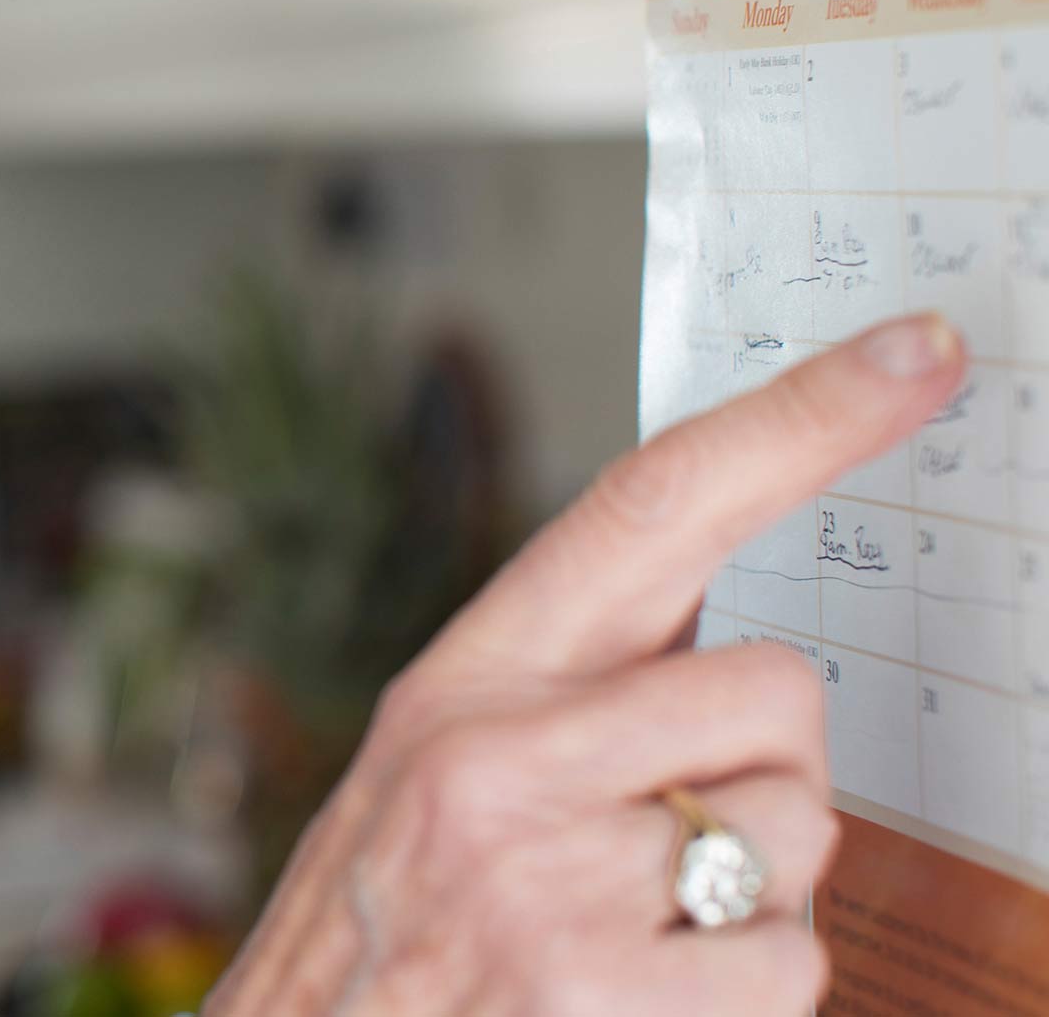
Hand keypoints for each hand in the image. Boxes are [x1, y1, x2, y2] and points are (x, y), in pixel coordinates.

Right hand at [202, 313, 966, 1015]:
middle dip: (763, 773)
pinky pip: (796, 960)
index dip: (797, 419)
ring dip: (752, 898)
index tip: (917, 351)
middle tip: (662, 847)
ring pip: (802, 833)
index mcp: (465, 686)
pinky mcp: (605, 996)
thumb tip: (742, 646)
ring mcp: (550, 883)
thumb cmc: (384, 937)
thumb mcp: (437, 777)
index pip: (650, 506)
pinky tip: (642, 1007)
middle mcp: (497, 762)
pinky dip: (747, 998)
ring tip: (630, 938)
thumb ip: (569, 697)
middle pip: (781, 691)